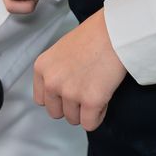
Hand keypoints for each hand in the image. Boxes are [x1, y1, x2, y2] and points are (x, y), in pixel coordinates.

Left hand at [32, 10, 125, 130]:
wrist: (114, 31)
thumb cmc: (93, 35)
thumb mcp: (62, 50)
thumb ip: (56, 71)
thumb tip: (61, 92)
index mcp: (42, 68)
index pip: (41, 100)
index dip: (57, 98)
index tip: (69, 91)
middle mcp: (52, 82)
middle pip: (55, 113)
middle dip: (70, 106)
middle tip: (85, 91)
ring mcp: (70, 93)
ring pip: (74, 119)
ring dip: (85, 111)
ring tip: (96, 90)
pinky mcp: (91, 101)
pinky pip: (90, 124)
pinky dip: (98, 116)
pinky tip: (104, 99)